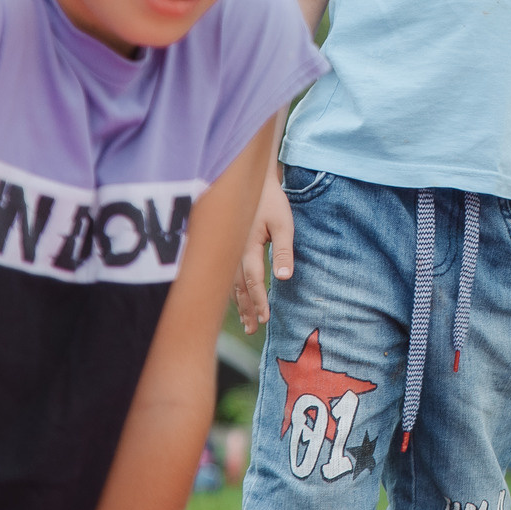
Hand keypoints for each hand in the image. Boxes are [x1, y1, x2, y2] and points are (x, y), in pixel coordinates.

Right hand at [235, 173, 293, 334]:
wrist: (251, 180)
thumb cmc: (271, 202)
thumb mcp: (283, 224)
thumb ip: (283, 251)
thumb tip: (284, 278)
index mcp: (247, 246)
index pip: (253, 281)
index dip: (259, 301)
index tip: (265, 319)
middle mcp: (233, 251)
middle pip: (238, 287)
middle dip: (247, 308)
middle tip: (253, 329)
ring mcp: (227, 249)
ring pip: (230, 283)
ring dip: (239, 303)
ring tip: (247, 322)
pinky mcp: (227, 247)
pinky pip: (226, 275)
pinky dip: (232, 291)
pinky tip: (236, 300)